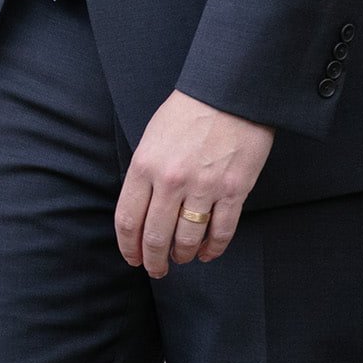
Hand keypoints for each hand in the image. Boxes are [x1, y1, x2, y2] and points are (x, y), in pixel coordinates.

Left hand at [114, 91, 273, 277]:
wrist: (230, 93)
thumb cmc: (188, 112)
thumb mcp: (152, 137)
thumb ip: (145, 173)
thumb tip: (141, 210)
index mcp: (145, 165)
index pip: (128, 220)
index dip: (128, 246)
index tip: (132, 258)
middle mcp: (171, 181)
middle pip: (155, 236)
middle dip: (153, 260)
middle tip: (156, 269)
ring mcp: (204, 188)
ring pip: (188, 239)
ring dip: (182, 256)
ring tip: (181, 259)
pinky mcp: (234, 191)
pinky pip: (221, 232)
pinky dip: (213, 249)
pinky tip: (207, 253)